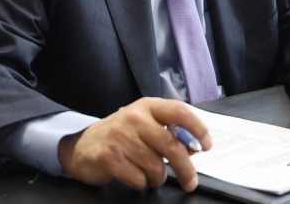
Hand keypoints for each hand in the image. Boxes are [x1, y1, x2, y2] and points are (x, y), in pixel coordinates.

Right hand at [57, 97, 211, 191]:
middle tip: (191, 181)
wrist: (82, 146)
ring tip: (147, 172)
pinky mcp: (109, 158)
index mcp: (147, 106)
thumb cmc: (120, 136)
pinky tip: (132, 174)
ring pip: (156, 167)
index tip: (207, 145)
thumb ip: (169, 133)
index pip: (180, 111)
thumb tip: (193, 149)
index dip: (198, 129)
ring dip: (157, 177)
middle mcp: (134, 118)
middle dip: (186, 169)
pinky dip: (140, 182)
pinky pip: (139, 179)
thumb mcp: (145, 125)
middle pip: (172, 146)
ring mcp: (120, 137)